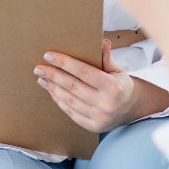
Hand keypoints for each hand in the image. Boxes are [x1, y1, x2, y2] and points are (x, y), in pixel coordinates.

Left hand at [35, 39, 168, 131]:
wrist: (130, 110)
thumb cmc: (121, 85)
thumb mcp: (118, 70)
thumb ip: (107, 58)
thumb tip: (102, 42)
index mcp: (113, 87)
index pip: (84, 72)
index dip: (65, 63)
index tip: (49, 55)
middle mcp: (106, 104)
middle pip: (73, 87)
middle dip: (53, 75)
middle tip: (39, 67)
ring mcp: (98, 117)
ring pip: (69, 100)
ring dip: (53, 88)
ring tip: (42, 79)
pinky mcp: (92, 126)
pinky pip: (71, 112)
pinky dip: (59, 101)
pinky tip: (52, 91)